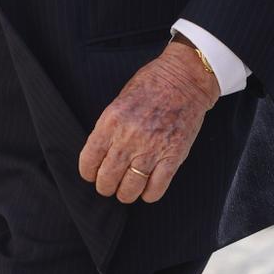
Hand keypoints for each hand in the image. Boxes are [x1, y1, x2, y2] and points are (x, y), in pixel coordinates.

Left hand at [79, 41, 217, 203]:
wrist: (186, 78)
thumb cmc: (152, 85)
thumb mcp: (120, 100)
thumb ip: (109, 128)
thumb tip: (100, 154)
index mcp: (111, 121)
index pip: (89, 160)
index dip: (88, 173)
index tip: (91, 174)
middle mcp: (129, 137)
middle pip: (107, 179)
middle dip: (105, 186)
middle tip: (109, 184)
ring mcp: (152, 149)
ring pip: (129, 190)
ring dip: (125, 194)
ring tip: (127, 189)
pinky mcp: (173, 156)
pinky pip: (155, 189)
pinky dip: (149, 195)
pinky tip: (147, 188)